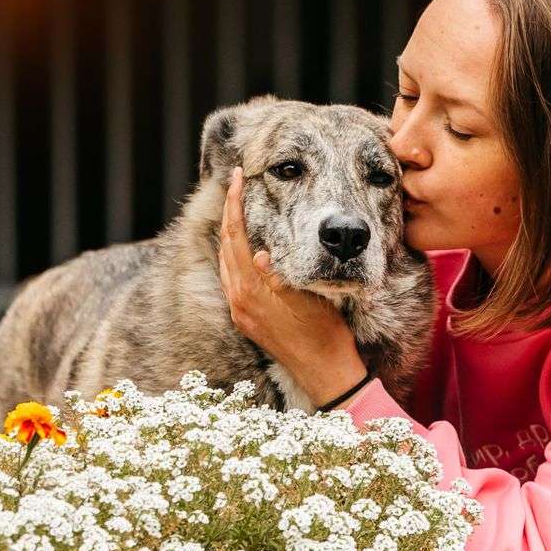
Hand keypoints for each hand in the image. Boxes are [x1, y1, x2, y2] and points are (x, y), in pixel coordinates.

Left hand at [217, 169, 365, 400]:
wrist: (324, 372)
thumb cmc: (325, 334)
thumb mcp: (308, 299)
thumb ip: (279, 277)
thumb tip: (259, 252)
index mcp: (251, 292)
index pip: (235, 237)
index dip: (235, 204)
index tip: (237, 177)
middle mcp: (238, 301)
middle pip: (225, 246)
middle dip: (229, 213)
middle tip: (235, 184)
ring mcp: (239, 312)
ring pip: (226, 262)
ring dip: (230, 233)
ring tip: (239, 208)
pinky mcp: (245, 320)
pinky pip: (232, 279)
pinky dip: (234, 255)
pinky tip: (246, 247)